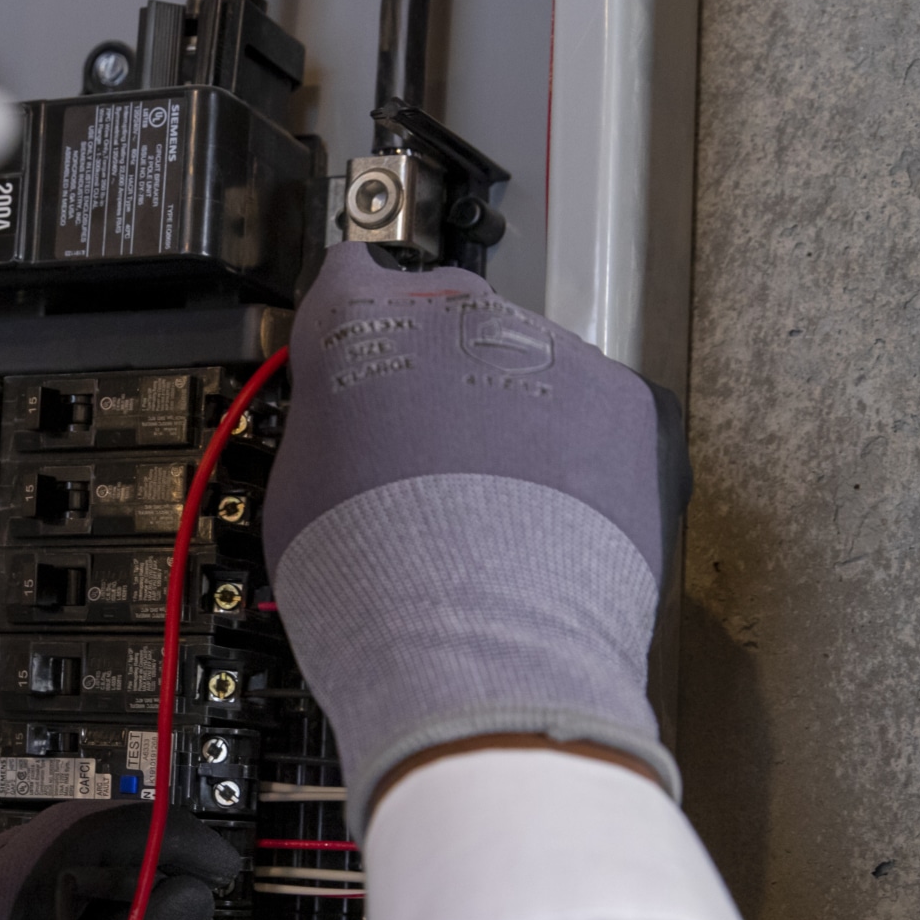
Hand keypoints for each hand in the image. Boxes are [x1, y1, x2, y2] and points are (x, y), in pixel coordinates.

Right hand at [263, 247, 689, 829]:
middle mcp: (456, 312)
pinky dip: (578, 455)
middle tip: (425, 454)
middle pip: (446, 316)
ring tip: (492, 507)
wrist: (479, 642)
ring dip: (512, 415)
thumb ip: (328, 424)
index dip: (353, 322)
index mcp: (357, 322)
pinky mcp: (625, 400)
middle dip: (438, 371)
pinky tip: (547, 516)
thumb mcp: (295, 489)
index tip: (360, 353)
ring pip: (526, 364)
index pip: (348, 276)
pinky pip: (595, 412)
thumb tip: (349, 427)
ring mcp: (549, 350)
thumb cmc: (371, 580)